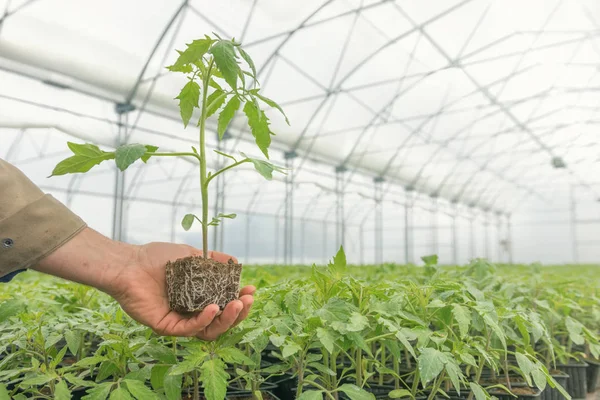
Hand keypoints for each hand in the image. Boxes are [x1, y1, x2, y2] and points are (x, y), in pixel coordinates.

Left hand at [35, 228, 254, 340]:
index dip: (239, 300)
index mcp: (199, 297)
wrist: (129, 263)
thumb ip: (213, 260)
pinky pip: (189, 329)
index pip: (224, 304)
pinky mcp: (167, 327)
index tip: (251, 289)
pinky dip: (204, 320)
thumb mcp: (191, 255)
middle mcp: (191, 311)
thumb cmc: (157, 258)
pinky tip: (214, 308)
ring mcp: (180, 320)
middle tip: (247, 300)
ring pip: (209, 330)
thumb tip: (236, 262)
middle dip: (238, 312)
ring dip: (226, 319)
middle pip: (221, 321)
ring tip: (236, 305)